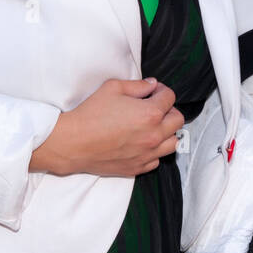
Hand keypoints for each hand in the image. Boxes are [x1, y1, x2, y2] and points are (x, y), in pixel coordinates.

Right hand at [31, 78, 183, 176]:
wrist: (74, 143)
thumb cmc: (91, 114)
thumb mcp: (113, 88)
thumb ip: (137, 85)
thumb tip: (151, 85)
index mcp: (150, 113)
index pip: (170, 98)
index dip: (162, 90)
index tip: (153, 91)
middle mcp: (154, 135)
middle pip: (177, 120)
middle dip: (169, 110)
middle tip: (154, 107)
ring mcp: (147, 154)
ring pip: (173, 143)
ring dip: (166, 132)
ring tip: (152, 126)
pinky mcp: (138, 167)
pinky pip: (157, 160)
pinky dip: (154, 151)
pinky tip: (141, 143)